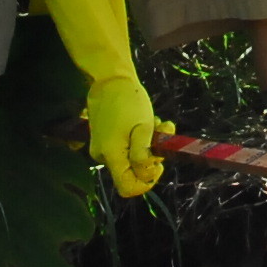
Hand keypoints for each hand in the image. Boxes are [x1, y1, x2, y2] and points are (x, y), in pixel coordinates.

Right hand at [37, 0, 165, 194]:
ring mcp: (103, 147)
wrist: (111, 78)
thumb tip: (147, 173)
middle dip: (153, 156)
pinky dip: (142, 138)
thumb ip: (145, 155)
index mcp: (111, 155)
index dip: (146, 181)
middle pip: (133, 172)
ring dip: (150, 144)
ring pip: (133, 157)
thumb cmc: (128, 101)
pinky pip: (127, 147)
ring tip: (159, 123)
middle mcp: (103, 156)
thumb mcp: (143, 128)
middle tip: (163, 135)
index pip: (128, 187)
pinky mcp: (106, 138)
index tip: (159, 163)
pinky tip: (150, 122)